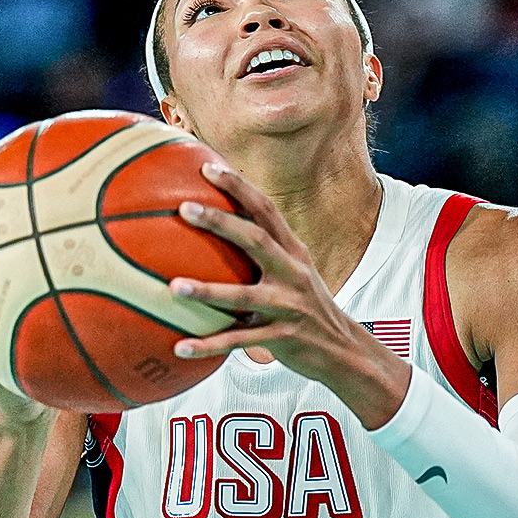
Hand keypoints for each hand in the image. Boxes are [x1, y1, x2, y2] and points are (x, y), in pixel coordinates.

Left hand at [169, 163, 410, 426]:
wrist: (343, 350)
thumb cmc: (304, 306)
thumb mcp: (292, 272)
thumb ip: (263, 251)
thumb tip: (215, 226)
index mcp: (293, 252)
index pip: (266, 209)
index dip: (239, 186)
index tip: (208, 167)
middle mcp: (293, 273)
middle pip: (256, 240)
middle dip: (221, 221)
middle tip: (184, 208)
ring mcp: (288, 307)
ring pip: (244, 296)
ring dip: (207, 291)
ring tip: (173, 287)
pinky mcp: (282, 339)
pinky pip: (239, 342)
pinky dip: (208, 345)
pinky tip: (178, 347)